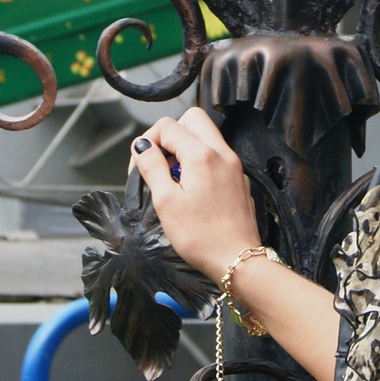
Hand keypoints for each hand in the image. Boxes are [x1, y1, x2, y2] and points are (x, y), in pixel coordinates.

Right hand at [130, 109, 259, 285]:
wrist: (238, 260)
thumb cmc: (201, 237)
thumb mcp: (166, 202)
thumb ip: (152, 167)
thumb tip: (142, 146)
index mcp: (203, 155)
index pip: (168, 126)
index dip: (148, 141)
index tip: (141, 164)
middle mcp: (223, 154)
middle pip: (193, 120)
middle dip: (170, 135)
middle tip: (159, 162)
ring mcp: (234, 166)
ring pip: (207, 137)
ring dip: (185, 148)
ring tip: (174, 179)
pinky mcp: (239, 181)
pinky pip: (217, 157)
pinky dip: (200, 163)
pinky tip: (192, 190)